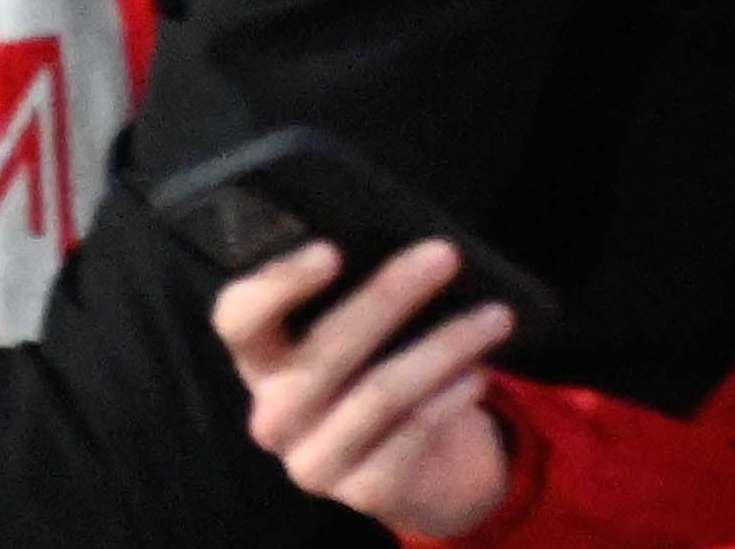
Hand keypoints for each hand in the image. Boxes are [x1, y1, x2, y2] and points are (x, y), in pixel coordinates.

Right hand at [215, 237, 522, 536]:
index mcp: (262, 362)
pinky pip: (412, 435)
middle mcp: (275, 415)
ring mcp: (314, 461)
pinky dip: (450, 398)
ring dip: (444, 347)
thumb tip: (406, 240)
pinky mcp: (363, 493)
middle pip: (322, 354)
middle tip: (445, 255)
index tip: (332, 250)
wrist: (419, 468)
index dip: (277, 286)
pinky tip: (479, 372)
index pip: (239, 321)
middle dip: (389, 298)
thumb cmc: (382, 371)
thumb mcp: (363, 333)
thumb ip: (360, 294)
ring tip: (495, 316)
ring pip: (380, 394)